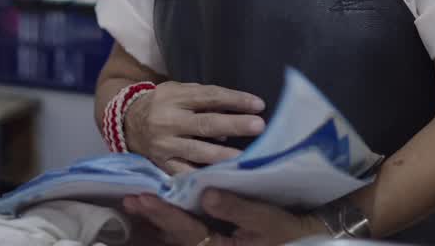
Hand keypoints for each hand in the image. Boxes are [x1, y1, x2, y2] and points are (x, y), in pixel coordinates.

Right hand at [124, 82, 265, 173]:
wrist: (125, 122)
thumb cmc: (162, 104)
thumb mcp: (177, 91)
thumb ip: (203, 99)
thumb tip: (235, 111)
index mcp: (174, 97)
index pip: (209, 96)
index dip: (235, 100)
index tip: (259, 104)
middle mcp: (168, 121)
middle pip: (206, 124)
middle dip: (234, 125)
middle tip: (259, 126)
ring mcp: (164, 145)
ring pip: (198, 152)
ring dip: (223, 155)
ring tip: (245, 158)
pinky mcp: (161, 165)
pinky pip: (185, 173)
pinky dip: (203, 176)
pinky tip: (222, 178)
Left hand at [124, 191, 328, 245]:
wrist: (304, 241)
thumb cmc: (285, 231)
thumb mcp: (264, 218)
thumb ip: (234, 208)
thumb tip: (205, 195)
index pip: (186, 230)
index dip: (163, 213)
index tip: (143, 198)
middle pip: (176, 235)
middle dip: (153, 217)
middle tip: (129, 199)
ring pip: (179, 237)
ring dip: (158, 220)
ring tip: (136, 204)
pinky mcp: (216, 242)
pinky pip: (189, 234)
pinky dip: (173, 223)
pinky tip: (159, 212)